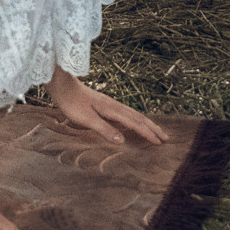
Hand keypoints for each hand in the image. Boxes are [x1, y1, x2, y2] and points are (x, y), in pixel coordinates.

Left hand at [47, 68, 167, 145]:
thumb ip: (104, 129)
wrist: (63, 86)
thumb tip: (122, 141)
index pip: (135, 124)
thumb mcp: (86, 119)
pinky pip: (128, 113)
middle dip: (153, 128)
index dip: (147, 133)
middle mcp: (115, 106)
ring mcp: (112, 104)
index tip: (159, 143)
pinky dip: (138, 119)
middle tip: (166, 138)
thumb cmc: (72, 104)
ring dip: (147, 123)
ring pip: (135, 115)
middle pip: (139, 118)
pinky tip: (136, 122)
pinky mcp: (107, 104)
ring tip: (157, 131)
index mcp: (112, 110)